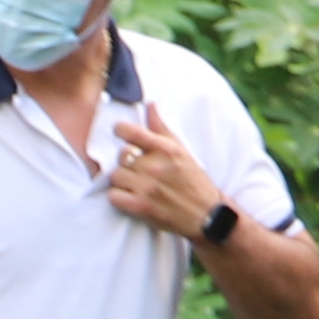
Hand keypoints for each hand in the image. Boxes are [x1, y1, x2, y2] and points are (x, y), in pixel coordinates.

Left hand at [102, 106, 225, 239]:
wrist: (205, 214)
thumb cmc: (192, 179)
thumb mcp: (181, 149)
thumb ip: (161, 127)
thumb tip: (150, 104)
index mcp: (166, 149)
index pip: (131, 132)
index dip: (121, 130)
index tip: (120, 133)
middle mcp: (155, 166)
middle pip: (121, 156)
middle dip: (127, 163)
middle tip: (137, 170)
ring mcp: (147, 188)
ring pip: (115, 176)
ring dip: (121, 181)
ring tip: (135, 185)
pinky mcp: (141, 208)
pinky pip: (113, 196)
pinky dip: (118, 198)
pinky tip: (129, 198)